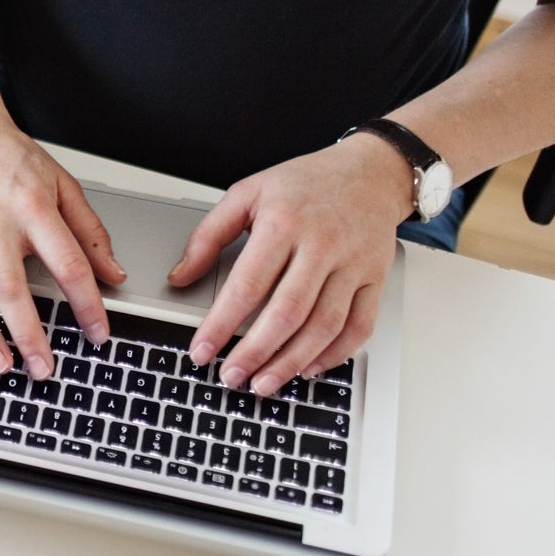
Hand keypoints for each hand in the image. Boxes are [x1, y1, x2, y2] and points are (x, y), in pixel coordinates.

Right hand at [0, 111, 125, 379]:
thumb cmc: (11, 156)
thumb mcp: (63, 185)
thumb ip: (90, 232)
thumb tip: (113, 274)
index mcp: (34, 208)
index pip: (68, 265)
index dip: (87, 305)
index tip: (97, 334)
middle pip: (10, 288)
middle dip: (28, 335)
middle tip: (42, 368)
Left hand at [169, 135, 413, 395]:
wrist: (371, 171)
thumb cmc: (305, 184)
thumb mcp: (247, 194)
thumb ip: (208, 236)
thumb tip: (179, 276)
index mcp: (283, 223)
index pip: (247, 285)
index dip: (221, 324)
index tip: (202, 351)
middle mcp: (321, 246)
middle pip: (287, 312)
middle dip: (255, 353)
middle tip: (231, 377)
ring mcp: (353, 264)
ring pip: (324, 326)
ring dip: (292, 362)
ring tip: (264, 383)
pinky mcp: (376, 279)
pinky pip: (360, 326)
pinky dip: (335, 354)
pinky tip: (309, 368)